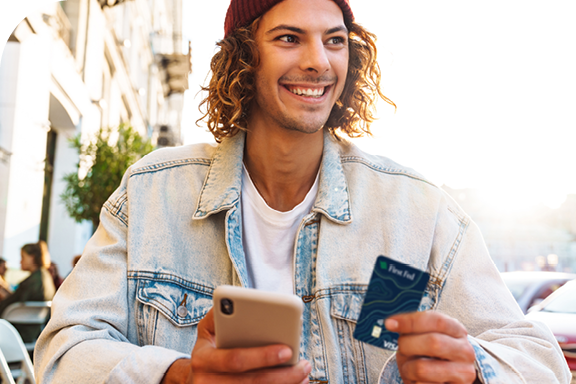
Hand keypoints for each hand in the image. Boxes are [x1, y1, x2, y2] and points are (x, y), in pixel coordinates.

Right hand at [162, 308, 310, 383]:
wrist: (195, 379)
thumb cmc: (209, 348)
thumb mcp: (207, 329)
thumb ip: (219, 314)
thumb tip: (238, 300)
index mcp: (203, 360)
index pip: (235, 359)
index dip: (262, 356)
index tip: (286, 349)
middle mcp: (207, 382)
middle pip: (251, 382)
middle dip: (282, 374)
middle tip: (304, 365)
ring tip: (304, 374)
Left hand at [385, 311, 477, 383]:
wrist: (446, 378)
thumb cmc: (430, 354)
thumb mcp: (423, 336)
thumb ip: (412, 328)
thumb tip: (391, 323)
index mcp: (457, 330)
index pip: (436, 321)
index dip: (411, 321)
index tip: (390, 323)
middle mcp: (465, 351)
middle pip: (433, 342)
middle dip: (408, 345)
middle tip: (401, 348)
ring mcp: (462, 373)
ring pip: (422, 369)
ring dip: (407, 368)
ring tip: (410, 368)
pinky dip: (412, 382)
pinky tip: (417, 379)